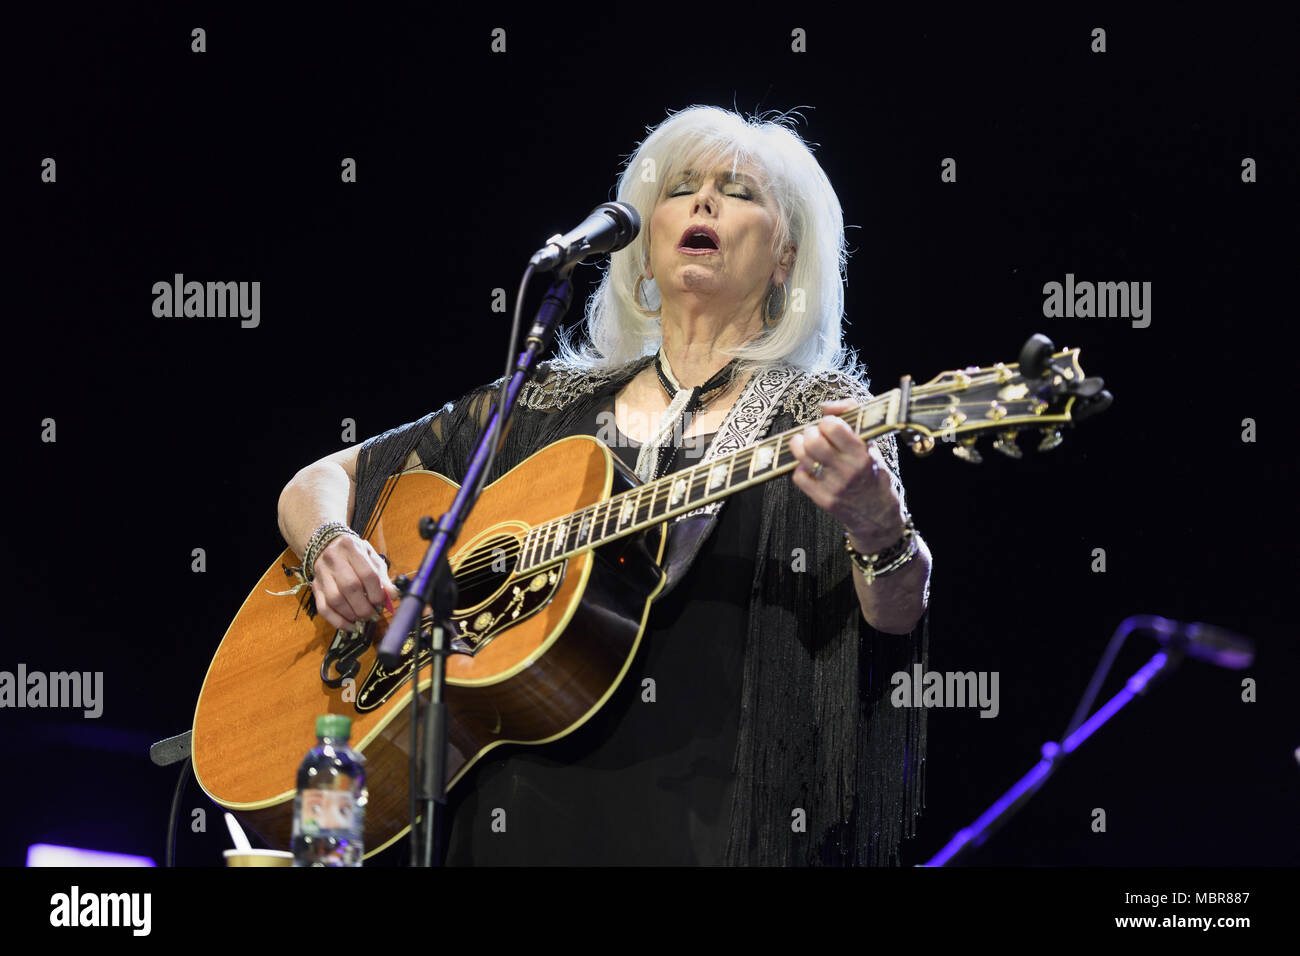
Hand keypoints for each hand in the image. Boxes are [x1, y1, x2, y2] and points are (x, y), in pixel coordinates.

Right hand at [310, 534, 400, 630]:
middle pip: (350, 588)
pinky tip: (350, 626)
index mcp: (351, 547)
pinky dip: (337, 621)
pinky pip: (323, 608)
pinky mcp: (315, 587)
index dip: (377, 593)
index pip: (367, 574)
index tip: (383, 603)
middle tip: (374, 615)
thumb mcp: (371, 558)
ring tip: (363, 620)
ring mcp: (321, 574)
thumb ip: (383, 577)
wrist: (327, 545)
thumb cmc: (355, 553)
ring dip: (351, 615)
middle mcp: (333, 559)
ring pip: (335, 600)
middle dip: (364, 607)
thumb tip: (393, 596)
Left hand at [788, 398, 906, 552]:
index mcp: (862, 454)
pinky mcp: (823, 500)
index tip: (830, 426)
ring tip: (807, 446)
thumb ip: (852, 417)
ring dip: (799, 446)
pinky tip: (810, 467)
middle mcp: (848, 471)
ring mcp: (834, 487)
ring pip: (802, 457)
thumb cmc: (873, 473)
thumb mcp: (872, 444)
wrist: (878, 515)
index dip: (827, 422)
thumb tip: (826, 406)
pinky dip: (801, 468)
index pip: (833, 427)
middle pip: (813, 441)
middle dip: (810, 432)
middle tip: (815, 435)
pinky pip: (799, 476)